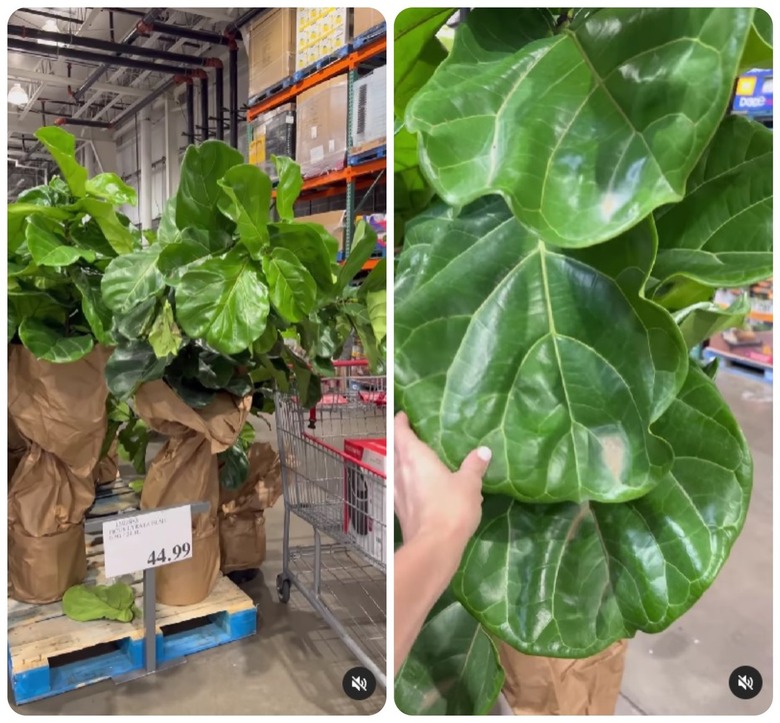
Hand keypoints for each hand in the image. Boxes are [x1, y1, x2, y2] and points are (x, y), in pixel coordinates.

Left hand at [394, 411, 491, 548]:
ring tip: (412, 461)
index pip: (400, 432)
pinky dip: (405, 482)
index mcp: (414, 457)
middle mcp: (400, 471)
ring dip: (400, 462)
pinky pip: (399, 488)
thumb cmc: (451, 507)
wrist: (434, 546)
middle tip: (409, 436)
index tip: (402, 415)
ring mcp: (397, 492)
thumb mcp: (469, 484)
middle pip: (394, 450)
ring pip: (394, 470)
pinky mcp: (399, 510)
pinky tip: (415, 488)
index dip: (400, 422)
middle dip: (399, 441)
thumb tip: (483, 451)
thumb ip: (474, 466)